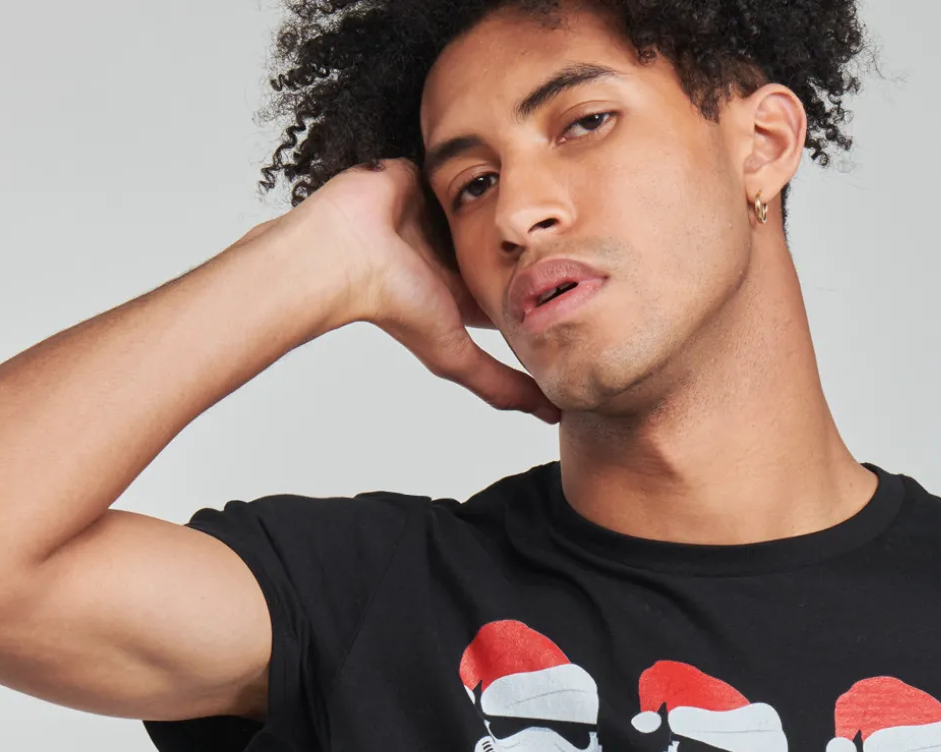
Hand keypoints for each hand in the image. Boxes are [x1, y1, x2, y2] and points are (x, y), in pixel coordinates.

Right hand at [280, 159, 559, 423]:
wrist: (347, 249)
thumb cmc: (395, 304)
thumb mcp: (457, 356)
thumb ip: (501, 385)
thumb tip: (552, 417)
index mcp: (459, 291)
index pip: (509, 289)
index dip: (543, 286)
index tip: (587, 280)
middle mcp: (449, 254)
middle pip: (500, 247)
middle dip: (536, 241)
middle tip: (594, 225)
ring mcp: (435, 214)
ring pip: (486, 205)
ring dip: (512, 197)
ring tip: (561, 171)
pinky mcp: (423, 175)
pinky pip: (459, 164)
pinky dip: (482, 161)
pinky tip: (521, 146)